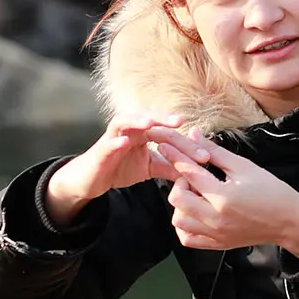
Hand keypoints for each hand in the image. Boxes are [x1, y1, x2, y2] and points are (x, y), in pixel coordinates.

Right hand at [42, 114, 185, 223]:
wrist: (93, 179)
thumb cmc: (121, 168)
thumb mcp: (151, 168)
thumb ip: (171, 166)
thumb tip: (196, 170)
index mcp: (143, 133)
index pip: (167, 132)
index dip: (186, 143)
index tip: (204, 155)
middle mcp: (129, 130)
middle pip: (149, 120)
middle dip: (166, 123)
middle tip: (181, 123)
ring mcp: (113, 137)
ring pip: (124, 122)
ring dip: (137, 120)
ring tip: (150, 122)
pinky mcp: (100, 150)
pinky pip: (107, 143)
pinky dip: (115, 140)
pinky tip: (124, 141)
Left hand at [151, 129, 298, 260]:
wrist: (289, 222)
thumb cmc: (272, 192)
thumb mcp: (244, 167)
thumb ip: (215, 152)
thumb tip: (194, 134)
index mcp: (224, 197)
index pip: (189, 172)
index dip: (175, 155)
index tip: (164, 144)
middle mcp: (217, 219)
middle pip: (177, 199)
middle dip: (180, 183)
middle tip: (194, 177)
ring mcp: (216, 234)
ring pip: (178, 220)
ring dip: (181, 205)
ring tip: (196, 196)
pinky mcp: (218, 244)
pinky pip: (188, 238)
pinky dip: (185, 225)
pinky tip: (195, 213)